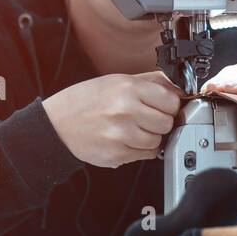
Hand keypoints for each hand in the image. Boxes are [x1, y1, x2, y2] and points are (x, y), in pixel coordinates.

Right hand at [42, 72, 182, 168]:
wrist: (57, 123)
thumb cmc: (86, 100)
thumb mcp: (117, 80)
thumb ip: (150, 82)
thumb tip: (178, 87)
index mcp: (128, 88)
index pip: (171, 101)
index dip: (169, 105)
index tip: (163, 106)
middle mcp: (125, 110)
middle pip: (167, 123)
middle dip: (160, 122)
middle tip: (145, 118)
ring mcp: (121, 135)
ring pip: (158, 141)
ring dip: (150, 137)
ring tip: (132, 129)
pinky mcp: (117, 155)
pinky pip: (145, 155)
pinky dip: (140, 149)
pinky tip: (126, 139)